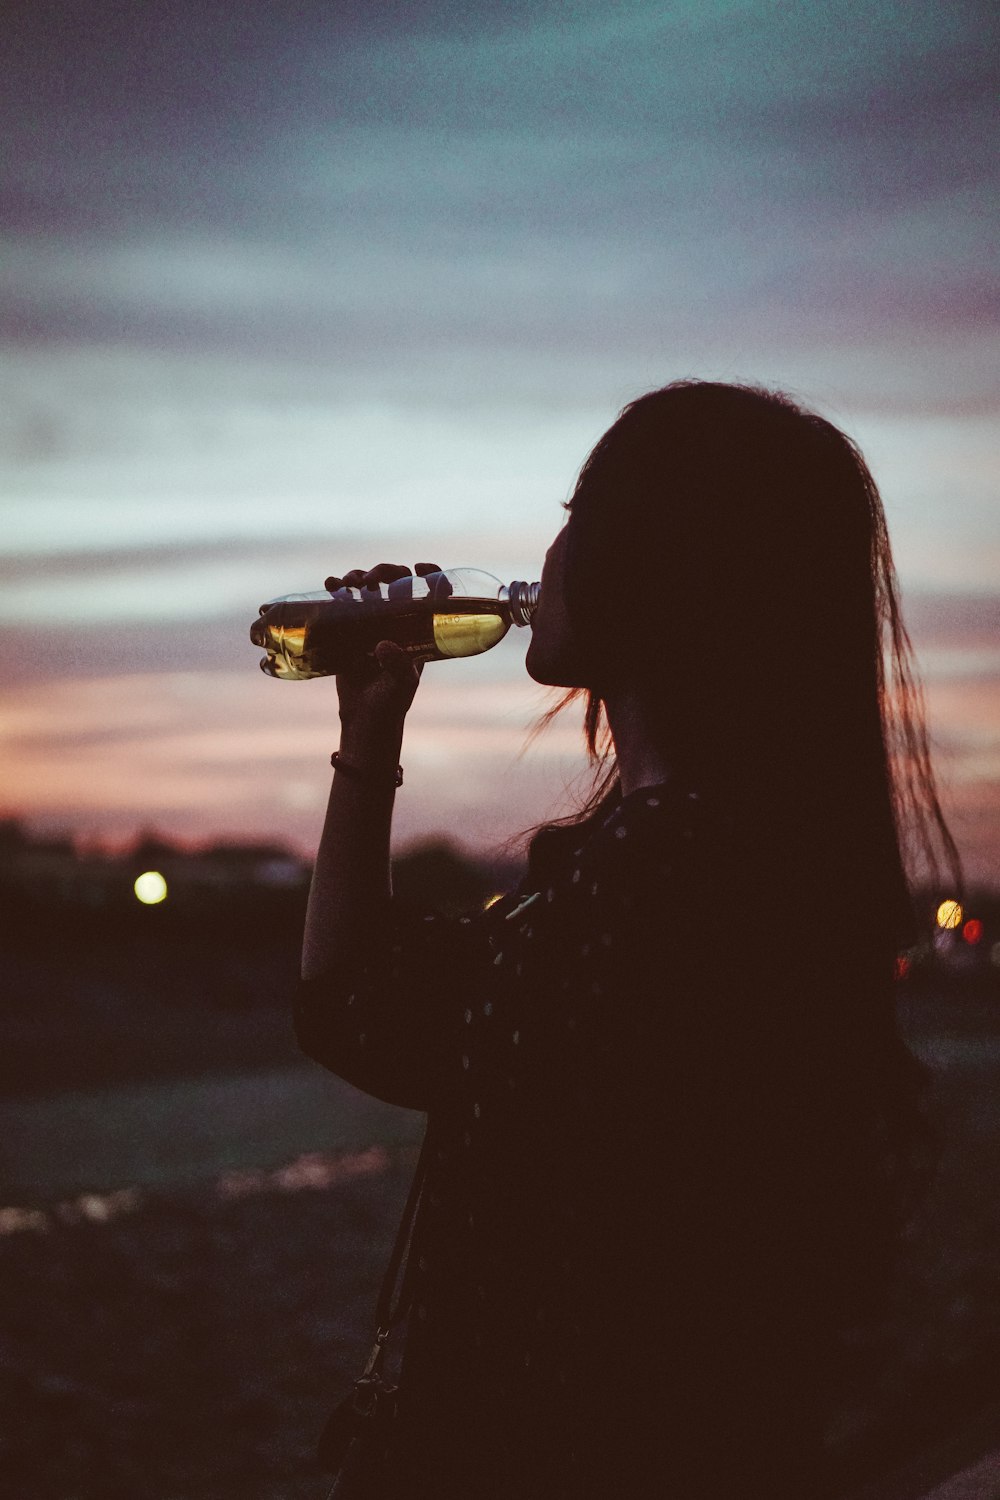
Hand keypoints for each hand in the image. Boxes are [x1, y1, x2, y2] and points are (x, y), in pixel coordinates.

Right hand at [324, 562, 441, 733]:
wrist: (364, 719)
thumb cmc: (390, 703)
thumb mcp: (400, 685)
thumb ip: (398, 666)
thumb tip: (383, 644)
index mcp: (419, 630)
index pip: (431, 593)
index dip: (431, 574)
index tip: (419, 568)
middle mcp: (398, 621)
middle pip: (395, 581)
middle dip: (383, 570)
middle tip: (369, 580)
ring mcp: (373, 624)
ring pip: (368, 586)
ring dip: (358, 575)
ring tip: (347, 583)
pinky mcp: (349, 630)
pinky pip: (344, 602)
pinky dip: (336, 588)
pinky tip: (330, 585)